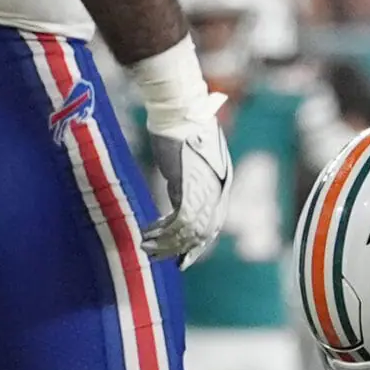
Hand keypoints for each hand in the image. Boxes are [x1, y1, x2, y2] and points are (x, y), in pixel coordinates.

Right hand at [143, 93, 234, 265]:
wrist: (181, 112)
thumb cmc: (183, 128)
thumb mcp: (190, 160)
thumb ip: (189, 180)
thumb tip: (179, 194)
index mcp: (222, 186)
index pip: (214, 225)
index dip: (198, 244)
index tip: (183, 257)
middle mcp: (217, 192)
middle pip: (203, 233)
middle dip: (180, 249)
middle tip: (160, 257)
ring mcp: (205, 191)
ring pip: (190, 231)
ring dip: (166, 243)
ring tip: (147, 247)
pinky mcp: (188, 187)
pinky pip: (178, 221)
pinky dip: (162, 231)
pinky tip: (148, 233)